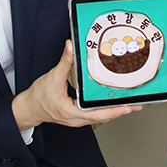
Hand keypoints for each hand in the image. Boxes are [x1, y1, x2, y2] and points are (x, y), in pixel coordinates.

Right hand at [12, 41, 141, 129]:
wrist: (29, 108)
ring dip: (115, 110)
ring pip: (100, 117)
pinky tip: (114, 104)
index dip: (112, 111)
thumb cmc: (39, 97)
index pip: (96, 114)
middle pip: (102, 116)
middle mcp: (76, 119)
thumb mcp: (52, 77)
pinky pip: (95, 114)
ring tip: (131, 104)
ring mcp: (78, 119)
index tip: (126, 107)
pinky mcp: (78, 116)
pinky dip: (106, 109)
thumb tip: (71, 47)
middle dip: (120, 110)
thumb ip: (64, 62)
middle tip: (137, 104)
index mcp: (71, 112)